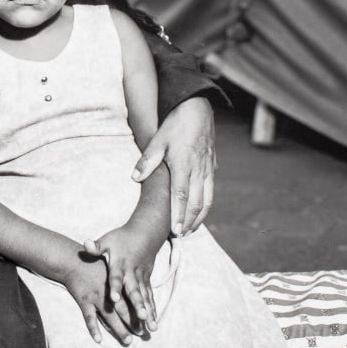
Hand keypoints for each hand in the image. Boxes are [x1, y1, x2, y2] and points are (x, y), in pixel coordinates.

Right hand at [62, 254, 136, 346]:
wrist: (72, 261)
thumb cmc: (92, 264)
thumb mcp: (110, 265)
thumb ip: (121, 277)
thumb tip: (136, 287)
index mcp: (115, 282)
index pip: (131, 298)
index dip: (139, 309)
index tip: (148, 319)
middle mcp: (107, 291)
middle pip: (123, 309)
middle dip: (133, 322)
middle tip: (142, 333)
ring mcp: (96, 297)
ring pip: (109, 316)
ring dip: (119, 329)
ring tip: (128, 341)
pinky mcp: (84, 302)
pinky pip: (89, 318)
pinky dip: (93, 329)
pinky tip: (99, 340)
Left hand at [84, 227, 159, 334]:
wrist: (144, 234)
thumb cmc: (121, 238)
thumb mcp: (108, 240)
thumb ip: (97, 246)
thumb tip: (86, 244)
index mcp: (120, 264)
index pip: (116, 277)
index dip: (116, 287)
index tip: (114, 300)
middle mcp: (132, 273)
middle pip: (135, 290)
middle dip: (138, 305)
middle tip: (141, 317)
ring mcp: (141, 278)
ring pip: (145, 297)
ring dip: (149, 312)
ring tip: (152, 328)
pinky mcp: (147, 280)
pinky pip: (150, 297)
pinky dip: (153, 310)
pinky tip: (153, 324)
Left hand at [131, 96, 216, 235]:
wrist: (198, 110)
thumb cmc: (175, 125)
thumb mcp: (158, 139)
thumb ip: (147, 160)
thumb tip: (135, 177)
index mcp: (183, 164)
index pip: (181, 195)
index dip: (179, 214)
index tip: (175, 230)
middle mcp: (198, 170)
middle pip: (196, 203)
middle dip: (189, 222)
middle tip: (180, 236)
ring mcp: (207, 170)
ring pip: (207, 200)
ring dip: (199, 218)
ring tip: (189, 231)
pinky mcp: (212, 169)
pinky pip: (211, 192)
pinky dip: (206, 207)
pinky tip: (199, 214)